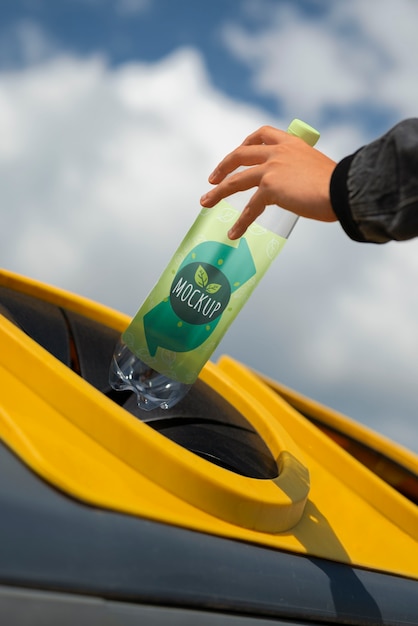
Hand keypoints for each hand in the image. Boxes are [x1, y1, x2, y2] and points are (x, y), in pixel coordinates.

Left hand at [200, 125, 336, 238]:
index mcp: (291, 143)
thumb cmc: (340, 185)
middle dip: (223, 166)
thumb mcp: (319, 170)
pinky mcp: (270, 187)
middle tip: (212, 178)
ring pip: (236, 180)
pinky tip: (234, 234)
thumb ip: (304, 174)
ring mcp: (272, 168)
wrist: (345, 190)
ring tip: (205, 203)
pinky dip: (241, 222)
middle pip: (241, 155)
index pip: (262, 133)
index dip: (246, 142)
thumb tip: (305, 189)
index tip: (239, 151)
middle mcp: (278, 151)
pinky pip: (249, 207)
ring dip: (217, 193)